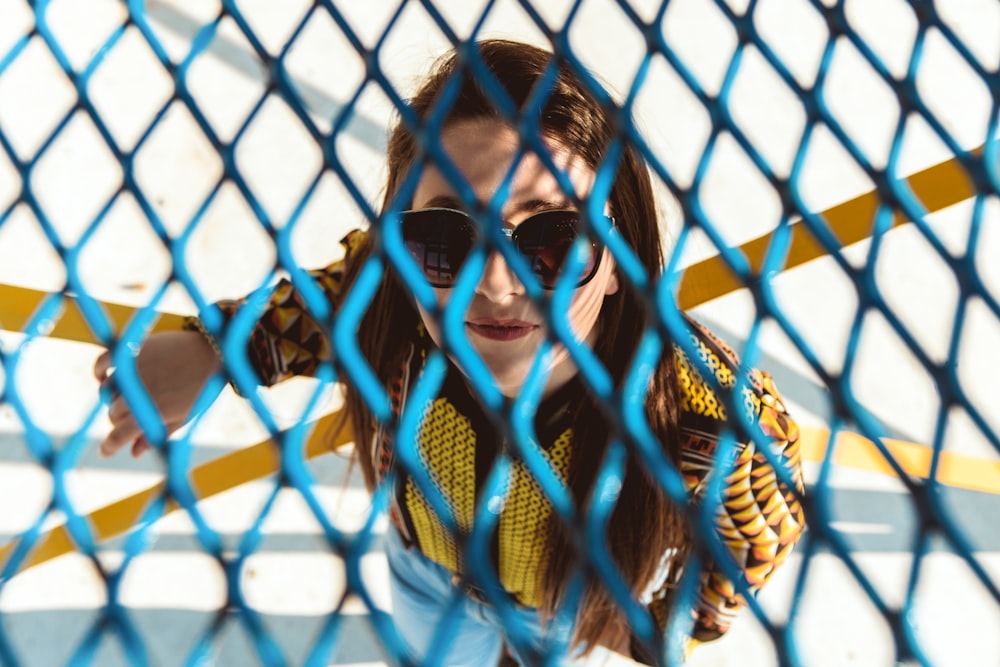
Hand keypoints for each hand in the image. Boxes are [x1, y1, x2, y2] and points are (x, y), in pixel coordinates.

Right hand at [94, 330, 222, 457]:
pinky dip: (99, 372)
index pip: (118, 437)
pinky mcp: (130, 351)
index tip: (104, 452)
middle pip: (114, 415)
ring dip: (113, 398)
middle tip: (138, 413)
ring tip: (129, 395)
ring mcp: (132, 372)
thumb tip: (134, 453)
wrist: (210, 353)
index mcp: (150, 414)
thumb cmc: (200, 389)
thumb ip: (156, 435)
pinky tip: (104, 377)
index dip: (109, 447)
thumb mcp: (183, 417)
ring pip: (106, 393)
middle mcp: (136, 394)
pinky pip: (101, 363)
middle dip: (121, 419)